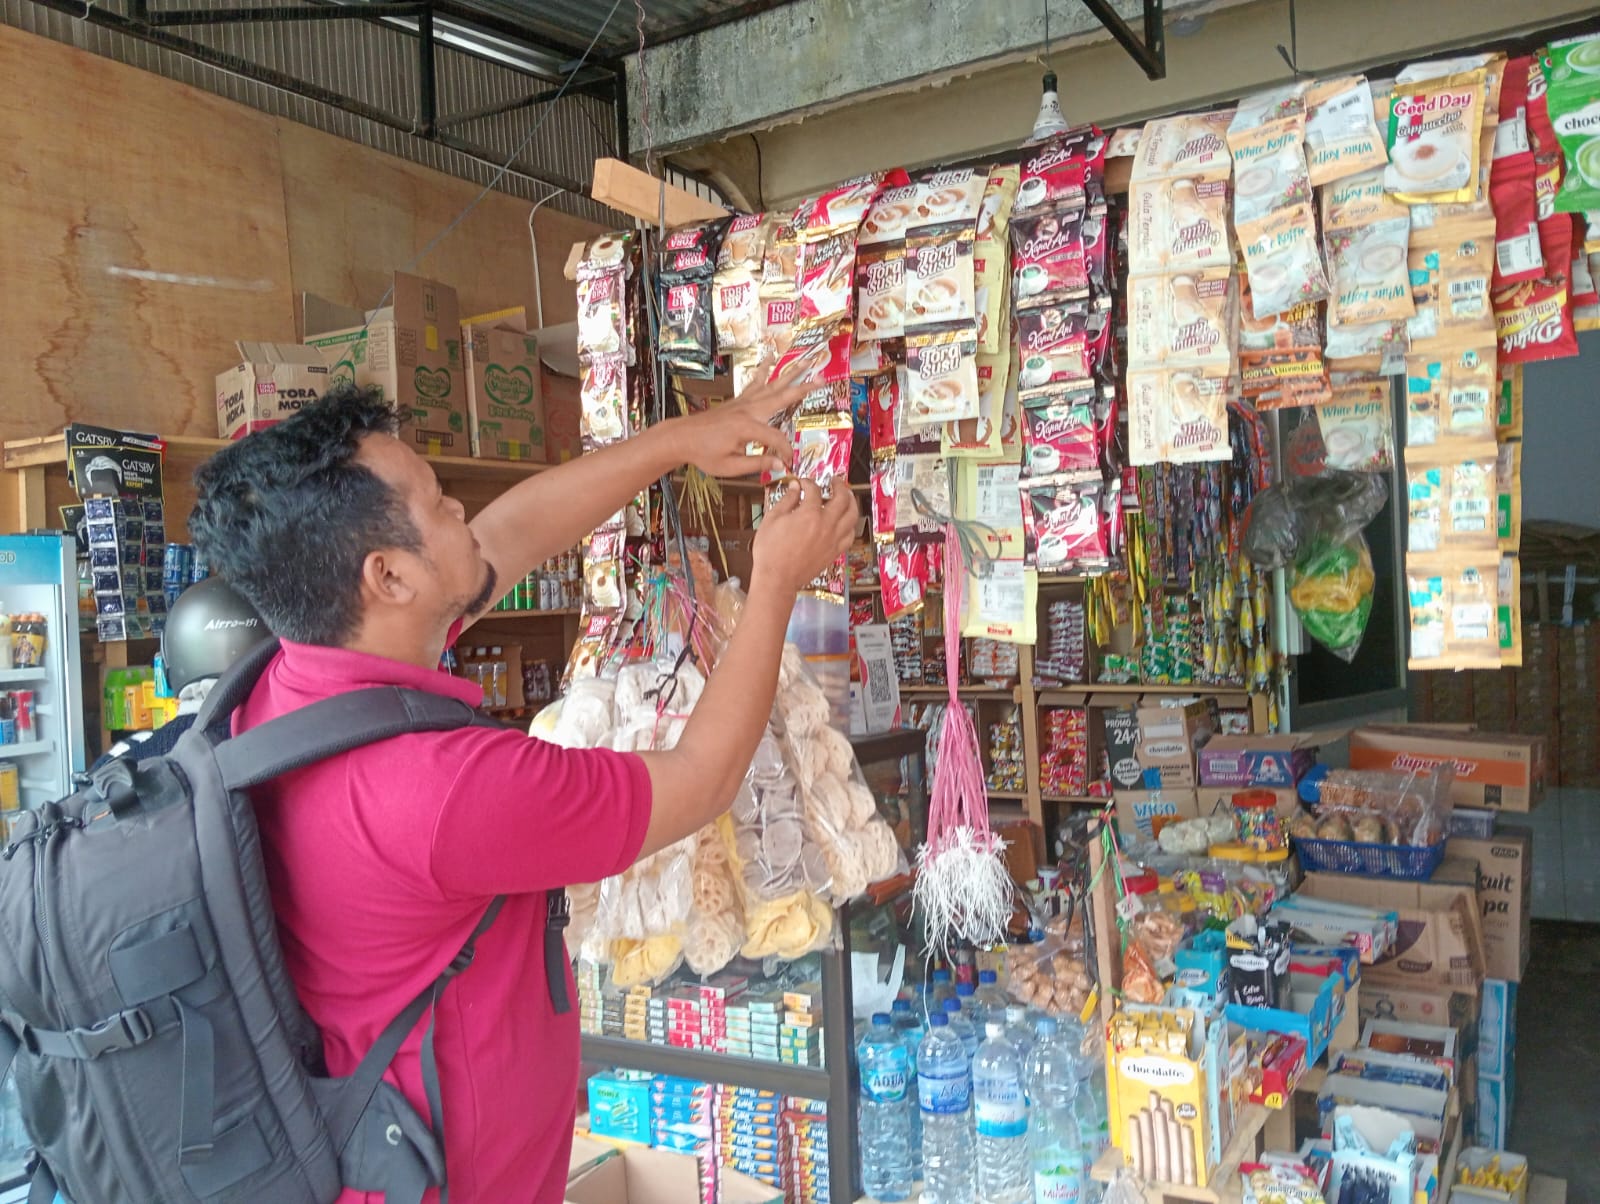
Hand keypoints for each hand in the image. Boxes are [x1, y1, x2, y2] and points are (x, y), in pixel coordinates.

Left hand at [668, 366, 808, 477]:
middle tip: (823, 379)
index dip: (784, 451)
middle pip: (782, 397)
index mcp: (747, 427)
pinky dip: (764, 369)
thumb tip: (779, 464)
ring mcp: (743, 402)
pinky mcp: (738, 401)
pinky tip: (771, 358)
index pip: (776, 439)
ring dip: (790, 372)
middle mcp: (748, 410)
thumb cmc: (703, 453)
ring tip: (806, 360)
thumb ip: (756, 463)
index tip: (787, 462)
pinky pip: (756, 382)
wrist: (682, 438)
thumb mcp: (730, 466)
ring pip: (772, 385)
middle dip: (804, 388)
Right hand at [752, 478, 859, 594]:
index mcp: (809, 514)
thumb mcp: (772, 519)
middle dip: (839, 486)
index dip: (808, 483)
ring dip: (852, 502)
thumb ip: (786, 500)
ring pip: (852, 515)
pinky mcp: (834, 552)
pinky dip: (850, 525)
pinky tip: (847, 522)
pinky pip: (850, 535)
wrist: (777, 578)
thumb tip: (794, 488)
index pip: (814, 490)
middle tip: (835, 481)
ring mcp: (833, 539)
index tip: (803, 483)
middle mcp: (826, 525)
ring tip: (848, 496)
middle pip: (842, 498)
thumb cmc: (771, 553)